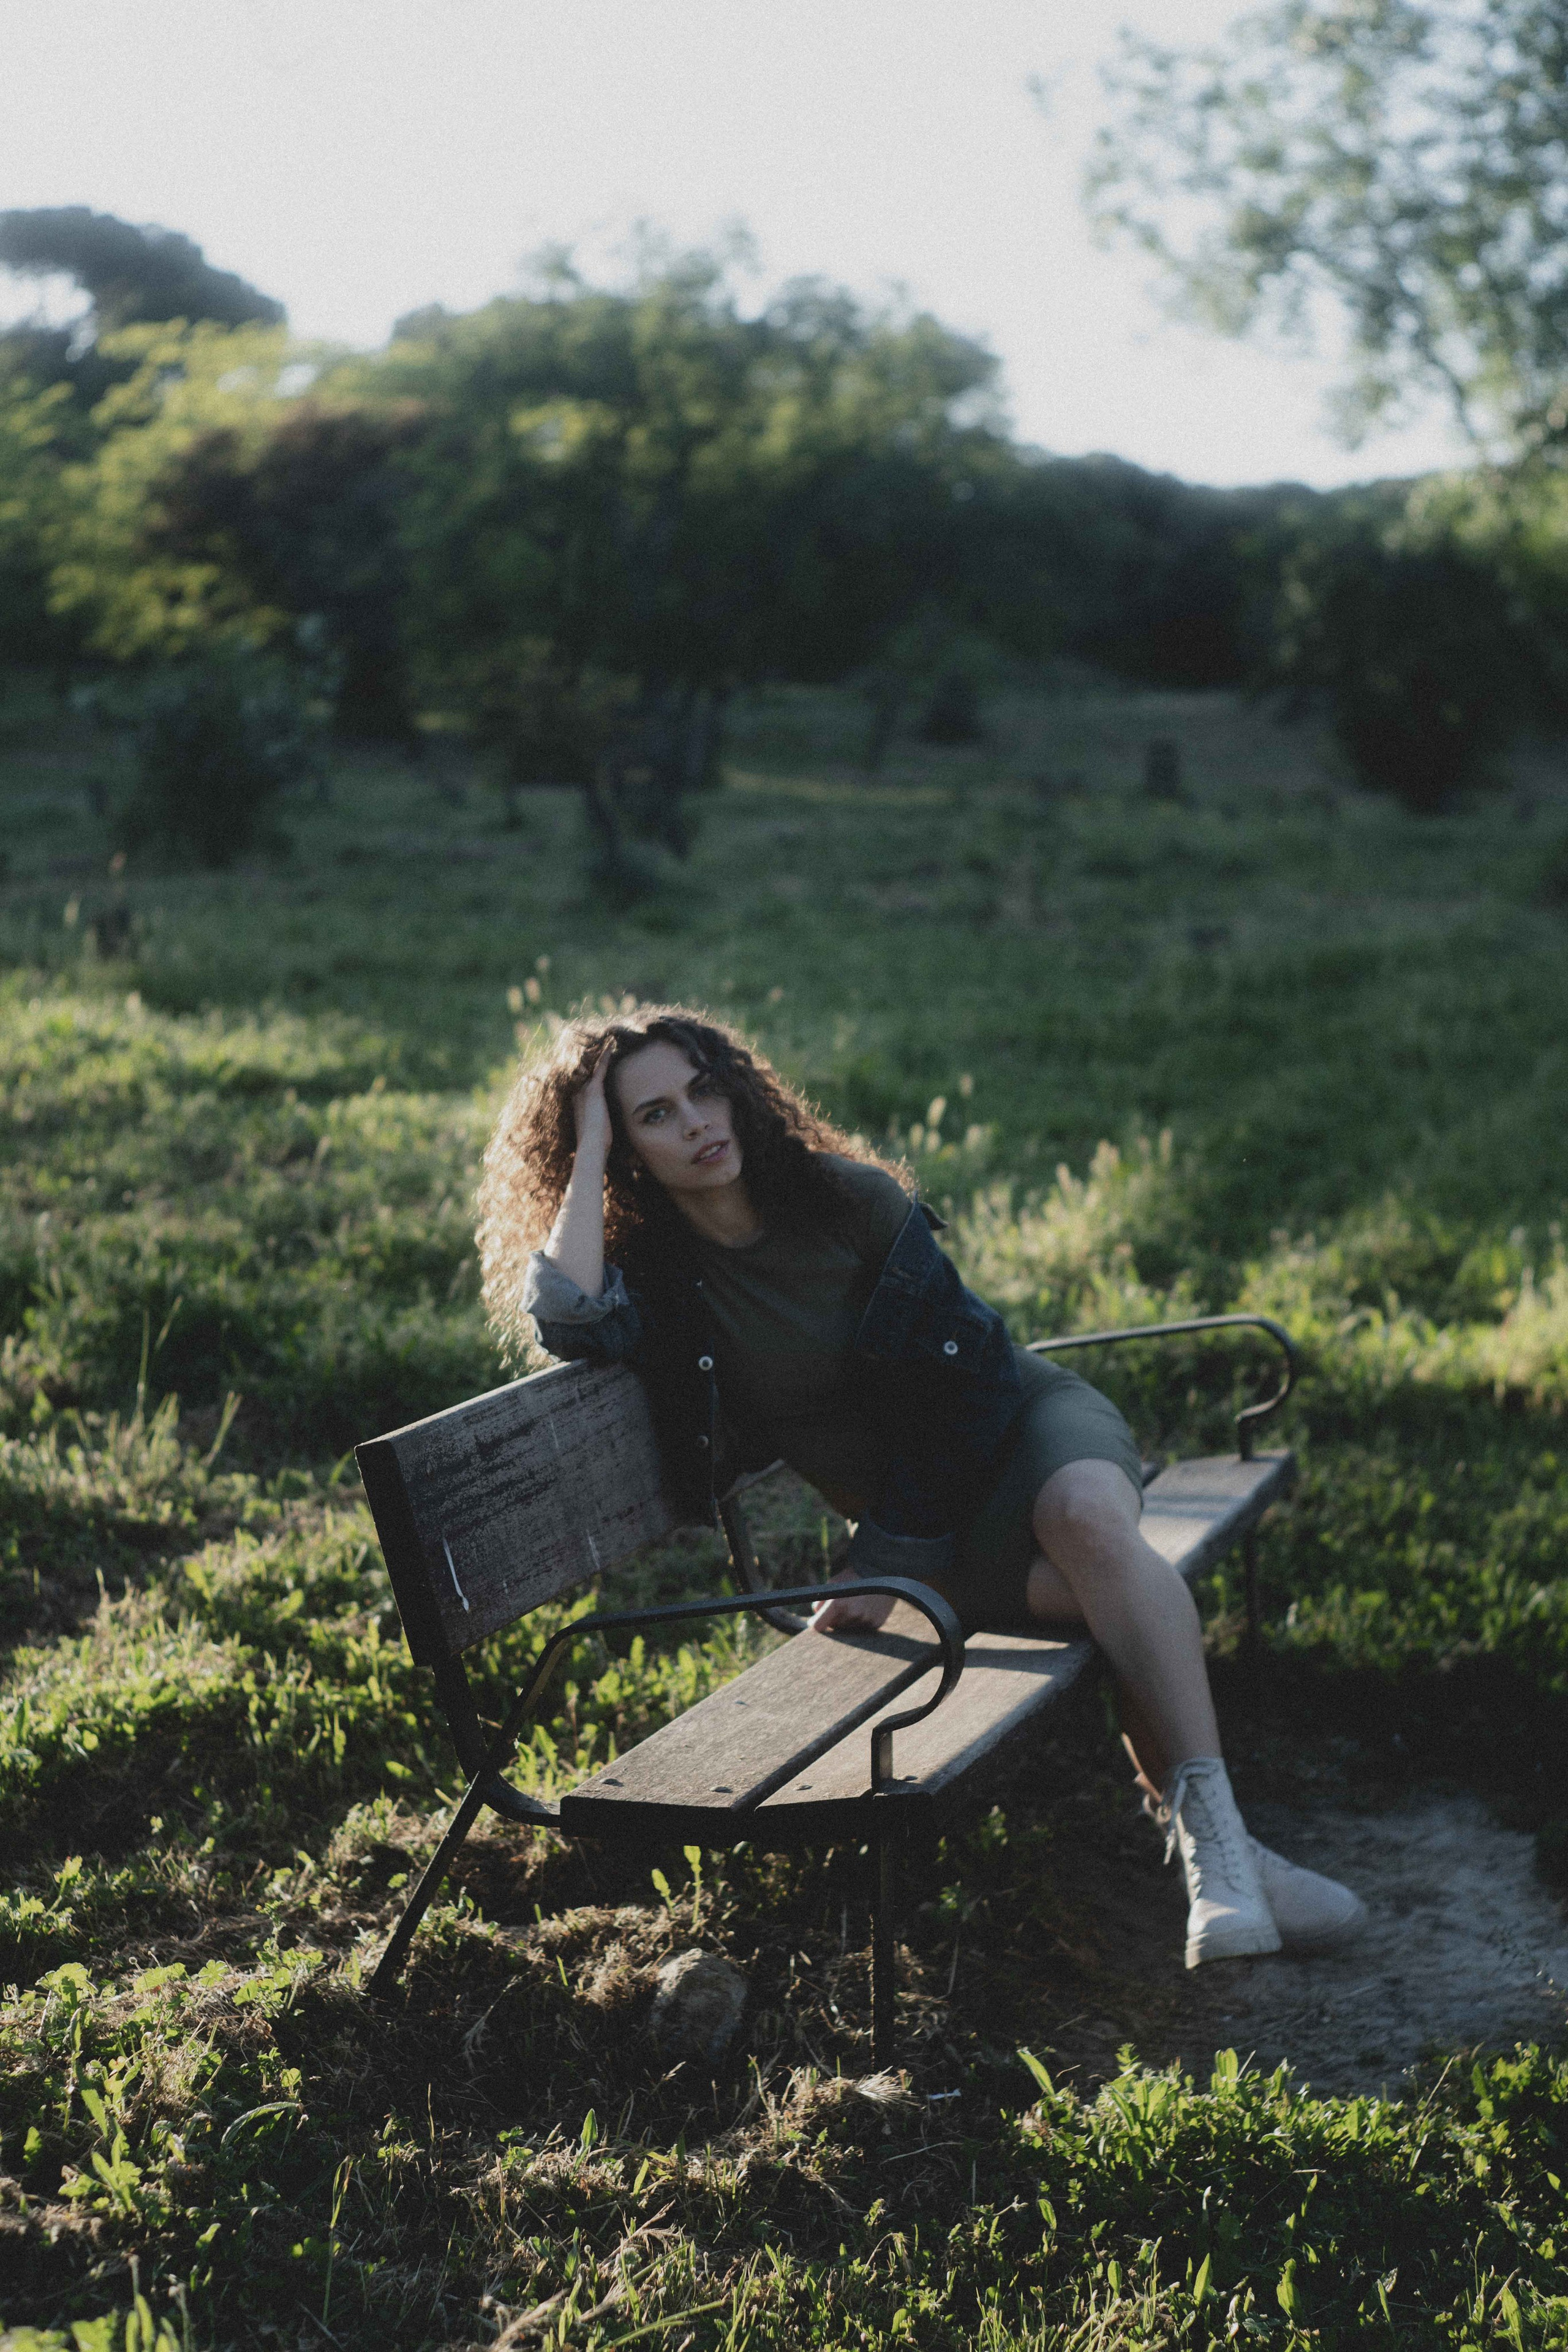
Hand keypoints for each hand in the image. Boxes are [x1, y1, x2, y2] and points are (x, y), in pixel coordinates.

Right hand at [572, 1046, 612, 1162]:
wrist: (591, 1148)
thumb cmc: (594, 1145)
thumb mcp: (593, 1133)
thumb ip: (594, 1128)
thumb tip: (600, 1137)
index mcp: (577, 1103)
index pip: (583, 1082)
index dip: (587, 1072)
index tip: (592, 1064)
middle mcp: (578, 1094)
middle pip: (586, 1072)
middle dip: (592, 1059)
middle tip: (598, 1045)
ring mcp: (585, 1091)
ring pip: (592, 1067)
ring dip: (598, 1054)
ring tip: (606, 1041)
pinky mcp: (595, 1091)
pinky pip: (600, 1068)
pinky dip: (605, 1057)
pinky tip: (611, 1046)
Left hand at [809, 1568, 895, 1635]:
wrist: (881, 1571)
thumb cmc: (853, 1576)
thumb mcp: (833, 1584)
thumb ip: (820, 1601)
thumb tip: (815, 1616)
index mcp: (838, 1604)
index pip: (819, 1625)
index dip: (816, 1623)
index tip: (815, 1621)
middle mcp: (852, 1615)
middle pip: (835, 1626)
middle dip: (834, 1618)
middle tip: (840, 1605)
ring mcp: (865, 1620)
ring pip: (848, 1627)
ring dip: (848, 1619)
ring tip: (855, 1604)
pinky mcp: (876, 1623)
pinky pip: (862, 1627)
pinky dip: (861, 1620)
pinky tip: (866, 1607)